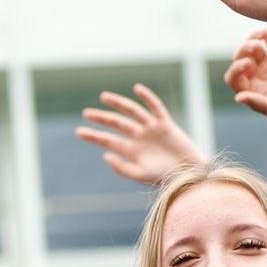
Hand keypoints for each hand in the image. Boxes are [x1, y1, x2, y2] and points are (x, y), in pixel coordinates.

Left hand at [76, 83, 205, 184]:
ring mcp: (151, 129)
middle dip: (101, 118)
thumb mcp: (139, 175)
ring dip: (118, 103)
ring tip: (103, 97)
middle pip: (117, 123)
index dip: (94, 136)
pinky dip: (147, 97)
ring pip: (132, 112)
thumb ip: (121, 167)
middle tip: (86, 113)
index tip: (79, 132)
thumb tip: (105, 154)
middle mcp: (139, 137)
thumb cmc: (164, 177)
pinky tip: (137, 89)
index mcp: (131, 150)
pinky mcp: (165, 124)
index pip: (108, 140)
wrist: (187, 174)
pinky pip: (155, 107)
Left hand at [223, 28, 266, 126]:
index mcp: (251, 90)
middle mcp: (256, 75)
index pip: (233, 78)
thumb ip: (259, 104)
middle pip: (240, 57)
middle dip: (243, 49)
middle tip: (254, 45)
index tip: (247, 63)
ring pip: (254, 45)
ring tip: (265, 34)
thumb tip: (238, 98)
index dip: (236, 70)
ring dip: (255, 36)